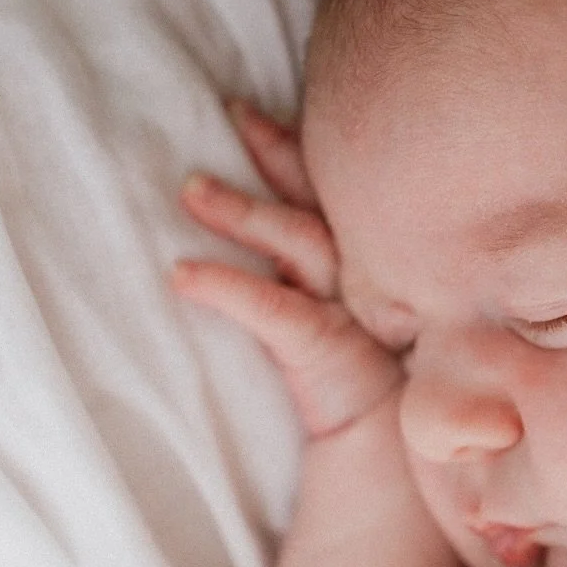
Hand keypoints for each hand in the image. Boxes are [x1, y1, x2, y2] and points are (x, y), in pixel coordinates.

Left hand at [173, 104, 402, 437]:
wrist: (384, 454)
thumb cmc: (353, 381)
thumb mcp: (338, 315)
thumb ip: (306, 271)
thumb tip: (248, 225)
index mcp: (367, 261)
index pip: (333, 193)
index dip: (296, 147)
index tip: (249, 112)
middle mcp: (366, 274)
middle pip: (323, 200)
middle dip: (279, 152)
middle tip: (230, 112)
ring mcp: (351, 309)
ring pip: (300, 242)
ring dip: (244, 213)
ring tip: (191, 191)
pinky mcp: (327, 350)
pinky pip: (273, 310)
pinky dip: (227, 286)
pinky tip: (182, 275)